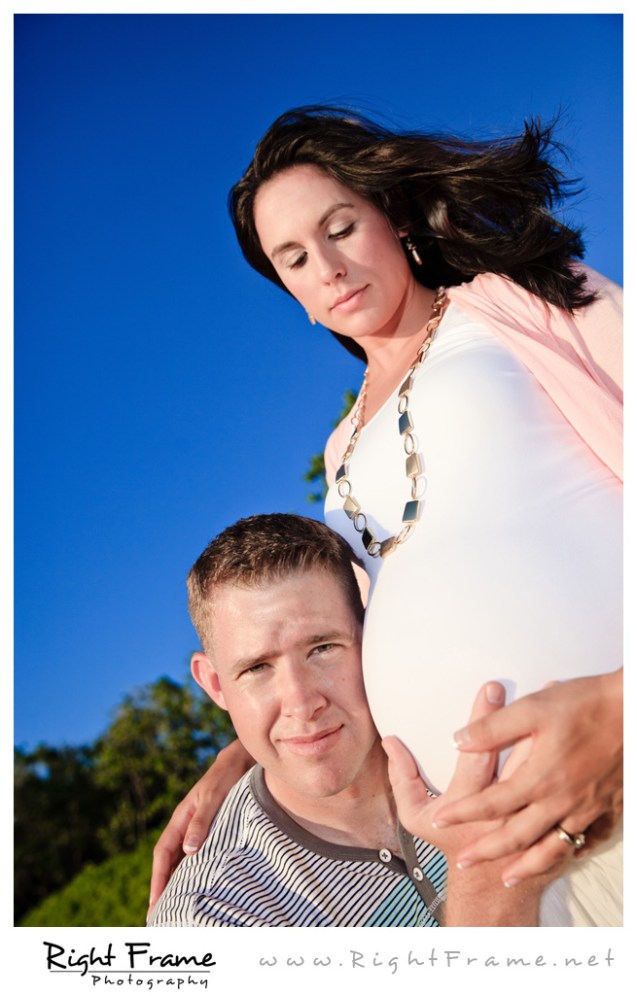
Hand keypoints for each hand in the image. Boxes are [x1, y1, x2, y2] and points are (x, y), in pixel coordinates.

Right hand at [148, 739, 252, 914]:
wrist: (241, 762)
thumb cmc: (227, 777)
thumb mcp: (214, 797)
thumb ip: (202, 821)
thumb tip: (188, 851)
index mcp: (181, 818)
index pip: (163, 853)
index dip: (158, 878)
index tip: (155, 903)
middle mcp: (187, 826)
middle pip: (171, 862)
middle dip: (165, 887)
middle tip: (162, 916)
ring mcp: (199, 829)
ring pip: (185, 860)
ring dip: (180, 882)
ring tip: (180, 908)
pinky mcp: (215, 830)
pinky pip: (201, 855)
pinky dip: (197, 872)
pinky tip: (204, 886)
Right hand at [383, 681, 568, 924]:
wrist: (490, 885)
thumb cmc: (448, 841)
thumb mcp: (415, 815)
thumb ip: (402, 777)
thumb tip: (390, 741)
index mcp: (469, 803)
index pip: (479, 754)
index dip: (484, 721)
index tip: (491, 688)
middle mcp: (504, 809)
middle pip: (518, 758)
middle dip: (523, 720)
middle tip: (534, 688)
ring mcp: (530, 815)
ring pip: (545, 768)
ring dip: (551, 732)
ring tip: (555, 696)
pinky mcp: (548, 819)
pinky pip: (562, 783)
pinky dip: (567, 755)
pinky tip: (570, 727)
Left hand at [433, 670, 622, 884]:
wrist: (635, 711)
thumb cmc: (587, 704)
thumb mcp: (533, 708)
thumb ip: (493, 728)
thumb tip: (459, 740)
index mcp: (540, 778)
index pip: (491, 804)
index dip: (462, 813)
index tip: (440, 820)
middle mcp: (562, 801)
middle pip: (517, 837)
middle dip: (487, 852)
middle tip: (463, 862)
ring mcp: (588, 808)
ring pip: (552, 848)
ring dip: (527, 865)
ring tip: (508, 876)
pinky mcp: (609, 805)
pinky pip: (589, 839)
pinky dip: (574, 851)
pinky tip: (568, 853)